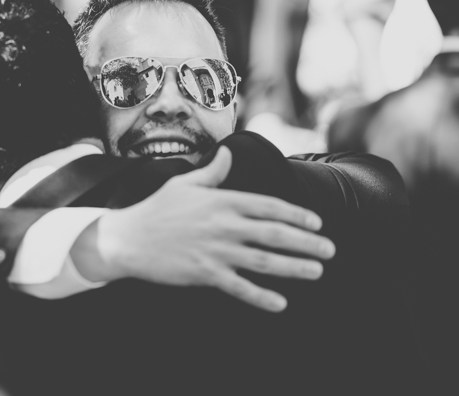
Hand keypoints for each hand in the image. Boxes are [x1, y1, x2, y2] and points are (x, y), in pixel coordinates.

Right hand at [76, 147, 334, 312]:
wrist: (128, 239)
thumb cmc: (156, 208)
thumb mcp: (185, 183)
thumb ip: (212, 173)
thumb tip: (228, 155)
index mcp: (223, 200)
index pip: (269, 206)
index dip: (296, 215)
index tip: (317, 223)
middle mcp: (224, 225)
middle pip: (274, 234)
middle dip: (306, 243)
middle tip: (329, 251)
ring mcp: (216, 251)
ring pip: (264, 261)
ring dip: (294, 268)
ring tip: (316, 272)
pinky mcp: (204, 274)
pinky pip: (239, 287)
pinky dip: (261, 297)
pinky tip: (281, 303)